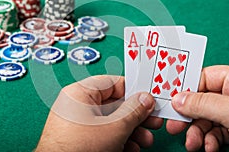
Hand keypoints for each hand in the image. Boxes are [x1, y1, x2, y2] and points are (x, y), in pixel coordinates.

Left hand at [35, 75, 162, 151]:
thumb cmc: (76, 150)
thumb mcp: (114, 127)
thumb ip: (133, 110)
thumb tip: (145, 99)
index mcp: (80, 93)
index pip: (112, 83)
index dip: (133, 91)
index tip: (149, 100)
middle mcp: (77, 106)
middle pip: (114, 104)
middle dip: (136, 117)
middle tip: (152, 122)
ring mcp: (78, 124)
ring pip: (111, 121)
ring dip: (131, 131)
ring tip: (144, 140)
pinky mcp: (80, 139)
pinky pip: (103, 134)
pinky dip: (118, 140)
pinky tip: (130, 149)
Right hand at [167, 66, 228, 150]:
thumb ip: (203, 103)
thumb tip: (178, 99)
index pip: (202, 78)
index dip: (185, 88)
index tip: (169, 100)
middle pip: (200, 102)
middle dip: (188, 117)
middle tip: (175, 126)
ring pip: (205, 120)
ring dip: (197, 133)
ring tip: (194, 144)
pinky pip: (214, 133)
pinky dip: (209, 141)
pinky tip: (210, 147)